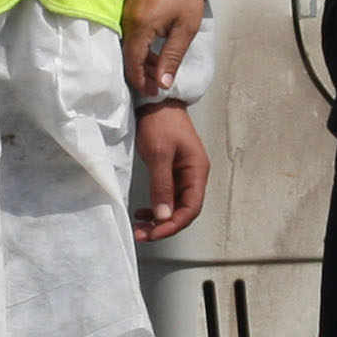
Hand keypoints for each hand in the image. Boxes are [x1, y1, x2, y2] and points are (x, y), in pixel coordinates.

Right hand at [121, 0, 207, 100]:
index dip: (140, 81)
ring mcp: (124, 13)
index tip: (152, 93)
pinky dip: (138, 47)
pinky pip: (128, 34)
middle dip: (140, 74)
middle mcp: (126, 21)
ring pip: (127, 46)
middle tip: (156, 85)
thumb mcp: (185, 29)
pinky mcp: (127, 7)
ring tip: (157, 70)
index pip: (132, 63)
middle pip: (127, 56)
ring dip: (140, 61)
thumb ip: (171, 57)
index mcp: (140, 27)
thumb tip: (161, 84)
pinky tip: (152, 52)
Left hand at [133, 103, 208, 242]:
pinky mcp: (172, 171)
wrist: (156, 101)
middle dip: (164, 226)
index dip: (173, 225)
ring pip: (174, 206)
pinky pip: (167, 197)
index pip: (191, 208)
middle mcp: (194, 176)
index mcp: (197, 171)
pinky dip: (156, 208)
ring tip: (140, 227)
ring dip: (158, 219)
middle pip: (183, 211)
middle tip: (142, 234)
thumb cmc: (160, 123)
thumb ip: (162, 186)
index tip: (154, 233)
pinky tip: (143, 212)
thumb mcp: (159, 154)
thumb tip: (164, 216)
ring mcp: (183, 174)